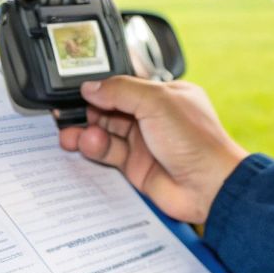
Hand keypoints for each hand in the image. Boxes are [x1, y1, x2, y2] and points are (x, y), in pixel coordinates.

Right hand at [58, 77, 248, 224]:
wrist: (209, 187)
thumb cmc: (196, 141)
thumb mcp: (157, 102)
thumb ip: (120, 91)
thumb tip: (90, 87)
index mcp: (163, 94)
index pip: (124, 85)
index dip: (100, 87)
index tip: (75, 89)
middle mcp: (152, 117)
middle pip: (109, 108)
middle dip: (86, 110)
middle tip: (65, 113)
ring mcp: (144, 142)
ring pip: (105, 132)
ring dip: (86, 130)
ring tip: (72, 134)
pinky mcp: (135, 167)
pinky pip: (108, 153)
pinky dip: (94, 148)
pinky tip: (87, 144)